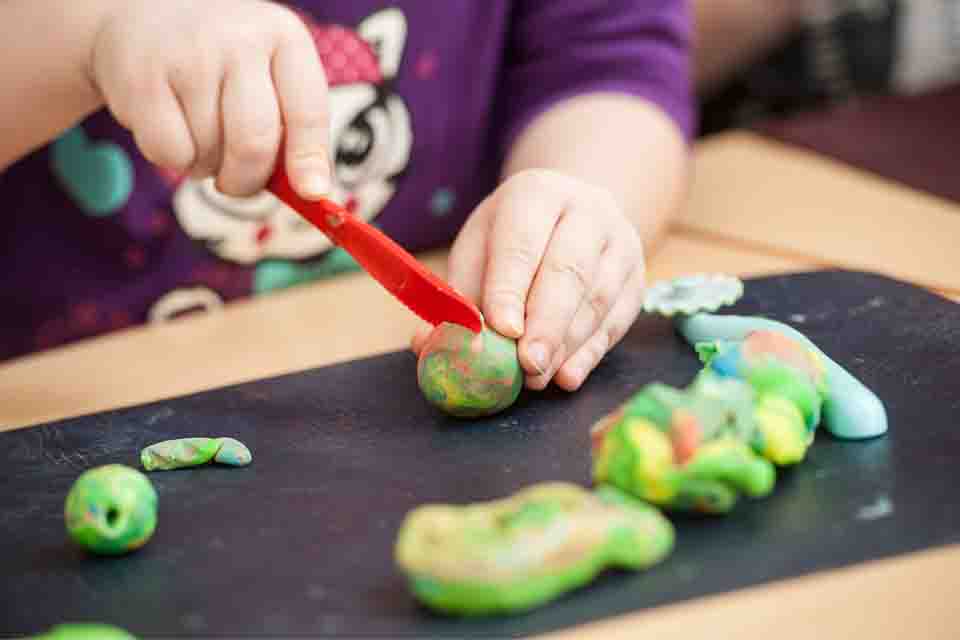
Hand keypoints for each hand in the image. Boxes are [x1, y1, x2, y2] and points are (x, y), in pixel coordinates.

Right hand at [89, 0, 329, 198]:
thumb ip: (293, 128)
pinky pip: (170, 154)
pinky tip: (172, 128)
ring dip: (207, 166)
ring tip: (199, 133)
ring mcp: (189, 56)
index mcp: (284, 37)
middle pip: (254, 142)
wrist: (143, 13)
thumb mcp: (268, 75)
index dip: (309, 159)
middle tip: (237, 182)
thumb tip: (311, 192)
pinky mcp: (142, 78)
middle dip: (248, 180)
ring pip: (210, 153)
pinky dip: (174, 159)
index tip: (311, 193)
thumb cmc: (223, 61)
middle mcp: (240, 39)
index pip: (308, 110)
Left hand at [414, 170, 645, 390]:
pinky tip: (567, 376)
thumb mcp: (479, 249)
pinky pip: (616, 320)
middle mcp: (587, 210)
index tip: (501, 329)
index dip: (511, 288)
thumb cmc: (514, 237)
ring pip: (596, 298)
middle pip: (569, 270)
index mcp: (536, 193)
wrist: (574, 214)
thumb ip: (459, 295)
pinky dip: (590, 353)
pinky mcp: (637, 278)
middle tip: (526, 365)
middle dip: (546, 324)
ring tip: (537, 378)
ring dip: (565, 345)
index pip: (522, 243)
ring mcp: (620, 243)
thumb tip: (426, 343)